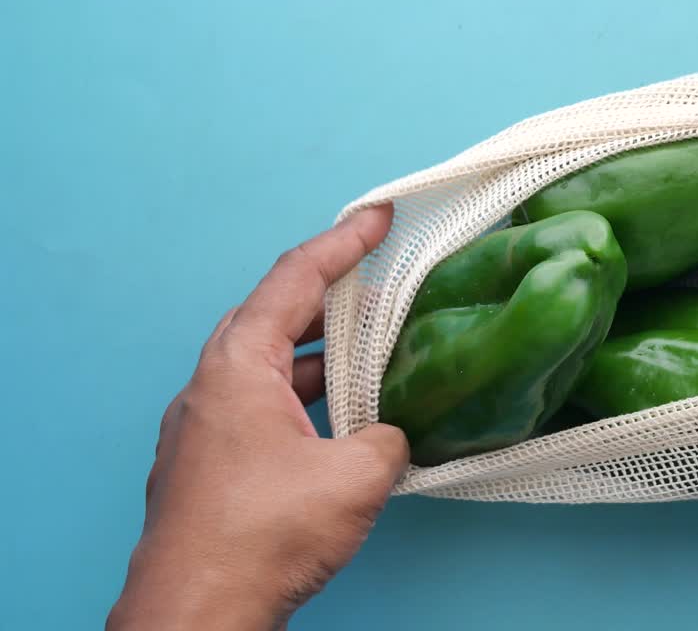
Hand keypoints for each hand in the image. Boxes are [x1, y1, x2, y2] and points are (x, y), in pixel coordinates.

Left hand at [108, 206, 408, 630]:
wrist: (196, 613)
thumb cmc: (263, 535)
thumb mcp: (355, 476)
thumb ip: (388, 437)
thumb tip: (390, 434)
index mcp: (238, 365)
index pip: (294, 279)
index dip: (343, 242)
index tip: (379, 217)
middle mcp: (211, 385)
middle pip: (276, 316)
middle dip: (332, 296)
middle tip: (382, 283)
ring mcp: (203, 428)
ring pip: (270, 368)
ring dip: (322, 357)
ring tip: (375, 353)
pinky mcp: (208, 466)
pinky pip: (262, 408)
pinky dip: (306, 399)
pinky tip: (343, 421)